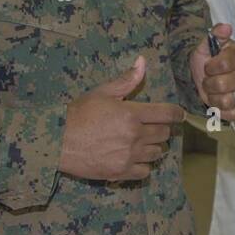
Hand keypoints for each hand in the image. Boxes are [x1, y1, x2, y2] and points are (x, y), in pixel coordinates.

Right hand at [60, 56, 184, 180]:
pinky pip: (145, 171)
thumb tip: (143, 62)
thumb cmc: (78, 114)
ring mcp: (128, 156)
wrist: (57, 141)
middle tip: (150, 126)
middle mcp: (134, 136)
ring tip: (140, 142)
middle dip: (161, 128)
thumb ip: (126, 80)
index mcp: (132, 114)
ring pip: (157, 153)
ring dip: (153, 146)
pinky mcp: (121, 172)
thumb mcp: (102, 93)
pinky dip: (143, 165)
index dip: (176, 114)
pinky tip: (133, 158)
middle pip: (164, 134)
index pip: (167, 114)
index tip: (177, 115)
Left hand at [189, 23, 234, 121]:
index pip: (224, 64)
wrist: (208, 79)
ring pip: (227, 101)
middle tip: (209, 81)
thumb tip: (226, 27)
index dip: (210, 68)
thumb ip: (214, 36)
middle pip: (223, 84)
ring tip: (214, 92)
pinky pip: (231, 114)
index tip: (208, 66)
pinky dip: (220, 110)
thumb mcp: (206, 47)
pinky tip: (219, 102)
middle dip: (209, 84)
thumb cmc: (208, 62)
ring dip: (213, 98)